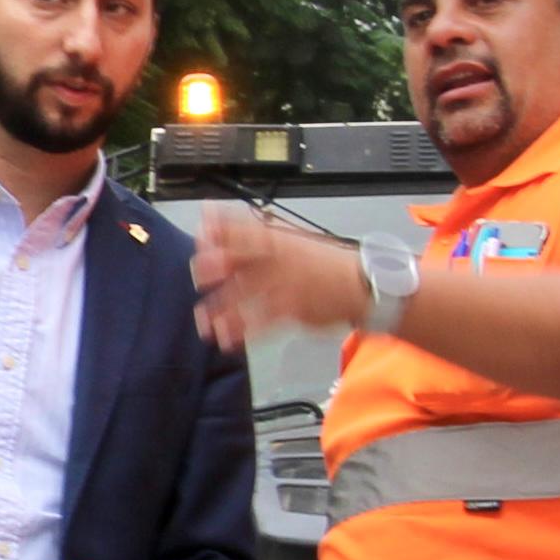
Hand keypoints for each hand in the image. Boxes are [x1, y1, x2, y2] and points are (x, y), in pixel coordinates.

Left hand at [187, 209, 372, 351]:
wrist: (361, 283)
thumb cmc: (321, 262)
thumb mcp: (292, 239)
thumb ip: (255, 233)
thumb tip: (218, 220)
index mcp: (278, 240)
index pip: (244, 229)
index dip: (219, 229)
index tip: (201, 232)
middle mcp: (278, 260)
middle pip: (240, 259)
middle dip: (215, 266)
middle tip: (199, 275)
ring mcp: (285, 285)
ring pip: (245, 295)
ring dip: (221, 309)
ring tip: (203, 322)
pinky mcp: (292, 310)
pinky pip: (262, 323)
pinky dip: (242, 332)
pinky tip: (226, 339)